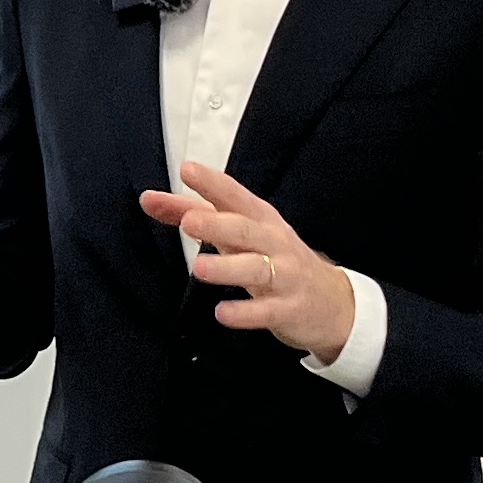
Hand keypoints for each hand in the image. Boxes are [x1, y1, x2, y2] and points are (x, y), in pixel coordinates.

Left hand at [140, 160, 355, 357]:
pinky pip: (266, 311)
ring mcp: (284, 276)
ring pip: (256, 268)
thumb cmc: (276, 258)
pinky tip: (222, 313)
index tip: (188, 170)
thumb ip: (193, 213)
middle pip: (246, 230)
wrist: (334, 304)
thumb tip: (149, 199)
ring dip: (227, 267)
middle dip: (218, 224)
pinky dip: (245, 313)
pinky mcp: (289, 309)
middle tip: (189, 221)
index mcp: (260, 219)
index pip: (235, 196)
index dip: (213, 183)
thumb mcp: (238, 233)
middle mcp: (273, 243)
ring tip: (199, 268)